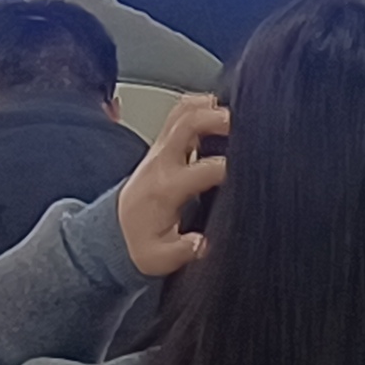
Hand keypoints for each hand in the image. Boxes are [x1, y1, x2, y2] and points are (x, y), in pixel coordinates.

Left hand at [116, 95, 228, 277]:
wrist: (117, 230)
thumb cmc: (141, 242)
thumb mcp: (158, 259)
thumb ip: (182, 251)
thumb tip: (202, 243)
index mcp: (166, 188)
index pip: (202, 169)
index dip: (229, 167)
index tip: (248, 172)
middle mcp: (163, 162)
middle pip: (188, 124)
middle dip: (217, 119)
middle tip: (243, 124)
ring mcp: (160, 149)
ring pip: (182, 111)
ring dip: (208, 107)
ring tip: (233, 114)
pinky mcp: (162, 145)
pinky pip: (179, 113)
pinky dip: (199, 106)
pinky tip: (217, 111)